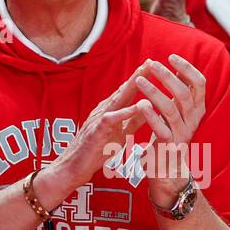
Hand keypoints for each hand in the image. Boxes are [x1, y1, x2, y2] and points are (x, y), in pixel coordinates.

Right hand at [40, 63, 154, 198]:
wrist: (74, 168)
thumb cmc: (97, 150)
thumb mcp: (120, 133)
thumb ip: (132, 121)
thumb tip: (148, 109)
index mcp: (111, 111)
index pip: (128, 92)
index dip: (141, 79)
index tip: (155, 66)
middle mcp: (104, 110)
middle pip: (124, 90)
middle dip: (138, 76)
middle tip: (152, 62)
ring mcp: (99, 119)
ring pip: (117, 100)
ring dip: (131, 86)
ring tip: (144, 75)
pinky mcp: (96, 131)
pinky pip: (112, 119)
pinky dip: (125, 112)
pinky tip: (137, 105)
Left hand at [131, 53, 206, 205]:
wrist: (168, 170)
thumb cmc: (170, 135)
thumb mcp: (178, 112)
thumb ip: (180, 93)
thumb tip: (178, 68)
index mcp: (197, 109)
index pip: (200, 83)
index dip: (187, 68)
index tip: (171, 56)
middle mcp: (193, 121)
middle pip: (185, 94)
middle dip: (168, 77)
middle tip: (152, 65)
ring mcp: (182, 135)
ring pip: (172, 110)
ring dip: (155, 93)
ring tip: (140, 80)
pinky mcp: (169, 148)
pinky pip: (162, 130)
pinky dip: (151, 116)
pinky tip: (141, 104)